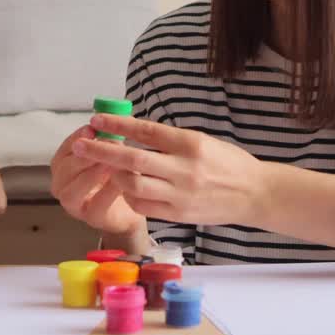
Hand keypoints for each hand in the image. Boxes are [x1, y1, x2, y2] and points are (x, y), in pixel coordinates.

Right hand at [48, 126, 145, 236]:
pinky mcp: (91, 218)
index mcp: (64, 164)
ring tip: (110, 164)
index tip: (91, 129)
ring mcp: (74, 204)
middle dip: (84, 155)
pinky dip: (107, 192)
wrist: (132, 206)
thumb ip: (110, 137)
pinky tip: (120, 181)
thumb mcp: (112, 153)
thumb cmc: (117, 176)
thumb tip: (116, 116)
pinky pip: (96, 205)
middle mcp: (63, 184)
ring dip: (91, 175)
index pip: (64, 148)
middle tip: (104, 145)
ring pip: (72, 190)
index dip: (77, 138)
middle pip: (64, 168)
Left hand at [73, 114, 267, 226]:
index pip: (146, 131)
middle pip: (132, 159)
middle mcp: (184, 169)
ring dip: (115, 175)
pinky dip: (130, 195)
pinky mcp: (178, 214)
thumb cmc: (228, 162)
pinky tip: (127, 187)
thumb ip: (169, 140)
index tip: (97, 120)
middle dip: (102, 151)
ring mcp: (180, 194)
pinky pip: (143, 205)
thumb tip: (133, 133)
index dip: (118, 125)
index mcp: (190, 143)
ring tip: (106, 167)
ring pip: (134, 185)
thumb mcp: (202, 140)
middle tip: (80, 144)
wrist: (254, 193)